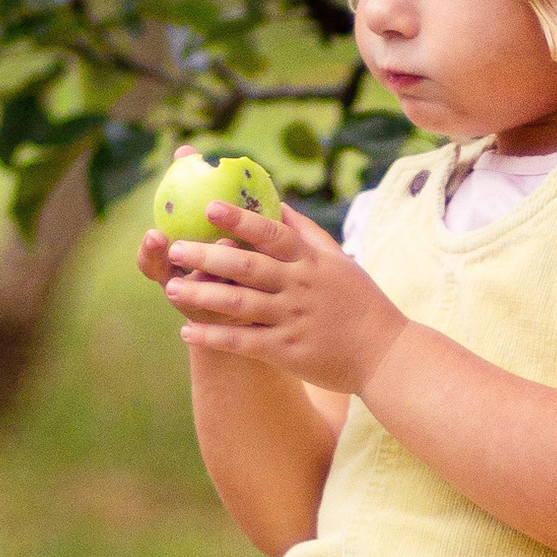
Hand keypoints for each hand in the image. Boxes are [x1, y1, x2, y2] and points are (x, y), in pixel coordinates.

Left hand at [146, 196, 404, 396]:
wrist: (385, 355)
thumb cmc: (360, 303)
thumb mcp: (337, 261)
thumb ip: (305, 233)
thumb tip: (275, 202)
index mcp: (312, 262)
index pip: (272, 234)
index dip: (240, 219)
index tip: (209, 207)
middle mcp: (301, 288)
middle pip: (247, 267)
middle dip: (207, 255)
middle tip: (174, 247)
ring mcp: (293, 320)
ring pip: (240, 304)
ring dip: (202, 294)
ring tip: (171, 287)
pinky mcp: (287, 352)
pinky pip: (243, 342)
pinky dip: (214, 336)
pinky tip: (186, 331)